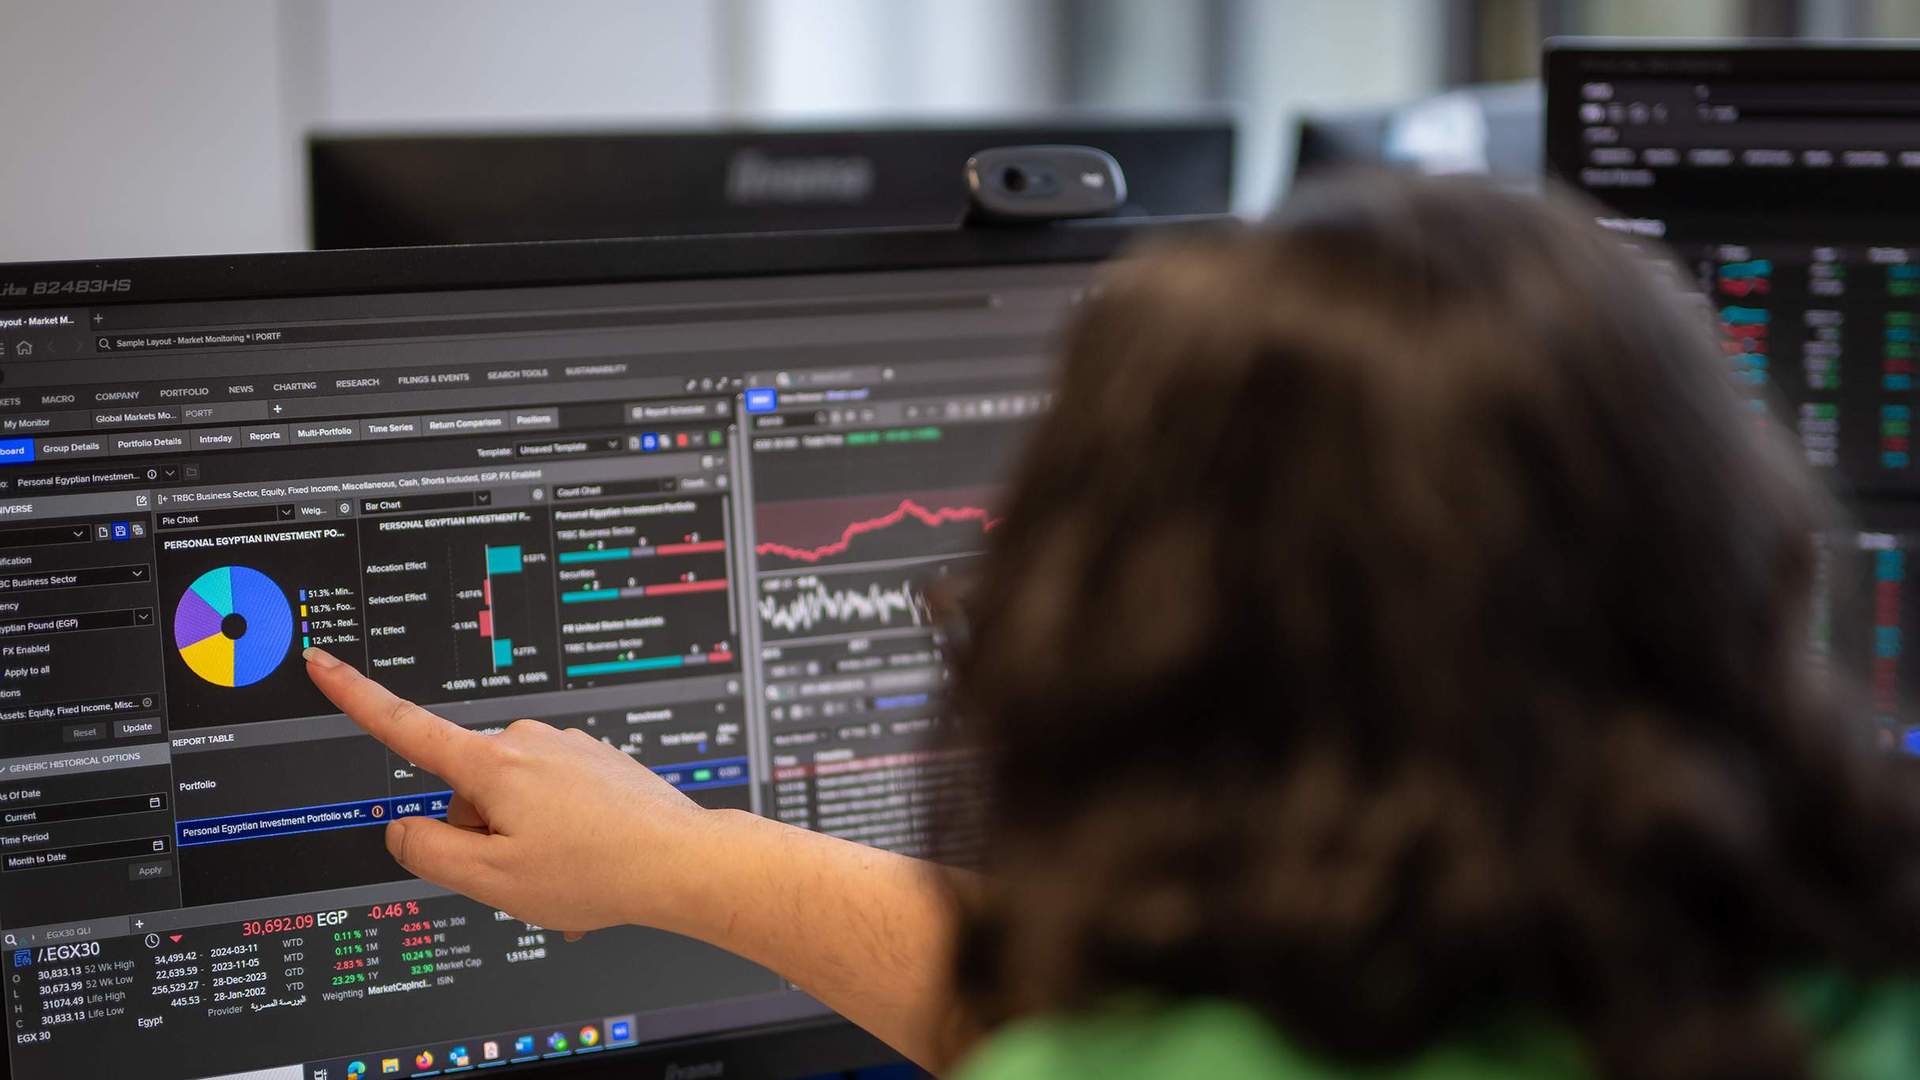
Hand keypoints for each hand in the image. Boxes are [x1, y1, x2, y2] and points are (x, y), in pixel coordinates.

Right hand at [303, 647, 715, 934]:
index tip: (323, 661)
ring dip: (526, 840)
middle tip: (528, 873)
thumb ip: (429, 853)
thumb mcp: (493, 881)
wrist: (684, 860)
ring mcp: (565, 748)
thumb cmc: (597, 871)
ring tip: (568, 874)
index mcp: (493, 765)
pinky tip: (589, 863)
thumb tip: (402, 829)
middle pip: (466, 793)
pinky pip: (552, 799)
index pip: (404, 726)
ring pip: (511, 800)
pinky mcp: (594, 761)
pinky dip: (560, 834)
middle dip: (483, 834)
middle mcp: (528, 742)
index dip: (355, 695)